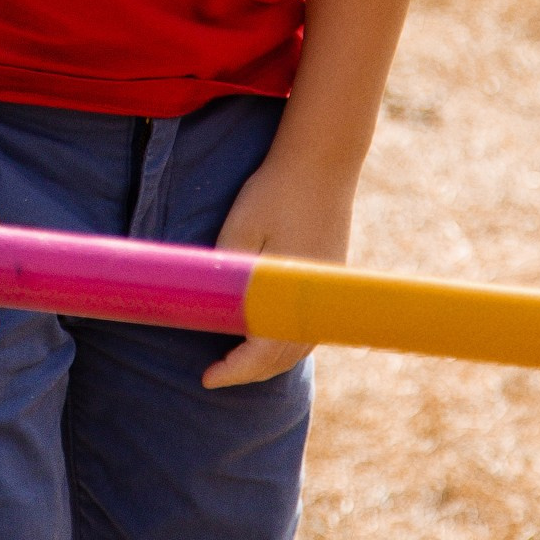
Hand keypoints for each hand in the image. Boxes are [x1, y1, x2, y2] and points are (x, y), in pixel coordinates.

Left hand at [202, 135, 359, 388]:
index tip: (206, 378)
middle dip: (249, 372)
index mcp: (291, 298)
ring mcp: (330, 294)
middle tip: (216, 372)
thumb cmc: (275, 193)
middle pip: (283, 359)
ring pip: (300, 346)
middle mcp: (317, 305)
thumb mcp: (239, 234)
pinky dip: (288, 340)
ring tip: (238, 359)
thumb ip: (229, 277)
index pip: (262, 356)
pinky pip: (310, 326)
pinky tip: (270, 334)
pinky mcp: (333, 281)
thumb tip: (216, 312)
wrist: (321, 160)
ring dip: (270, 359)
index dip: (233, 372)